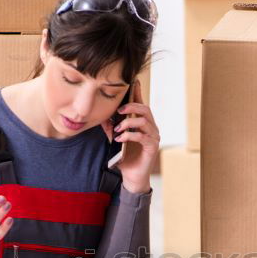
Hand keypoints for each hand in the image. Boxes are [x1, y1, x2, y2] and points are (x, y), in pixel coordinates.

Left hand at [101, 78, 156, 193]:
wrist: (131, 176)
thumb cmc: (125, 157)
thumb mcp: (115, 139)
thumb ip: (111, 128)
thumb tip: (103, 117)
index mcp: (143, 123)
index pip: (142, 104)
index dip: (138, 92)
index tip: (134, 81)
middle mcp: (151, 128)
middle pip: (145, 109)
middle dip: (131, 106)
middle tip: (119, 110)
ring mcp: (153, 137)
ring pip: (144, 121)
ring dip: (128, 122)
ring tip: (118, 129)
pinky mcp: (152, 147)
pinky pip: (142, 136)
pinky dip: (129, 135)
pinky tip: (119, 139)